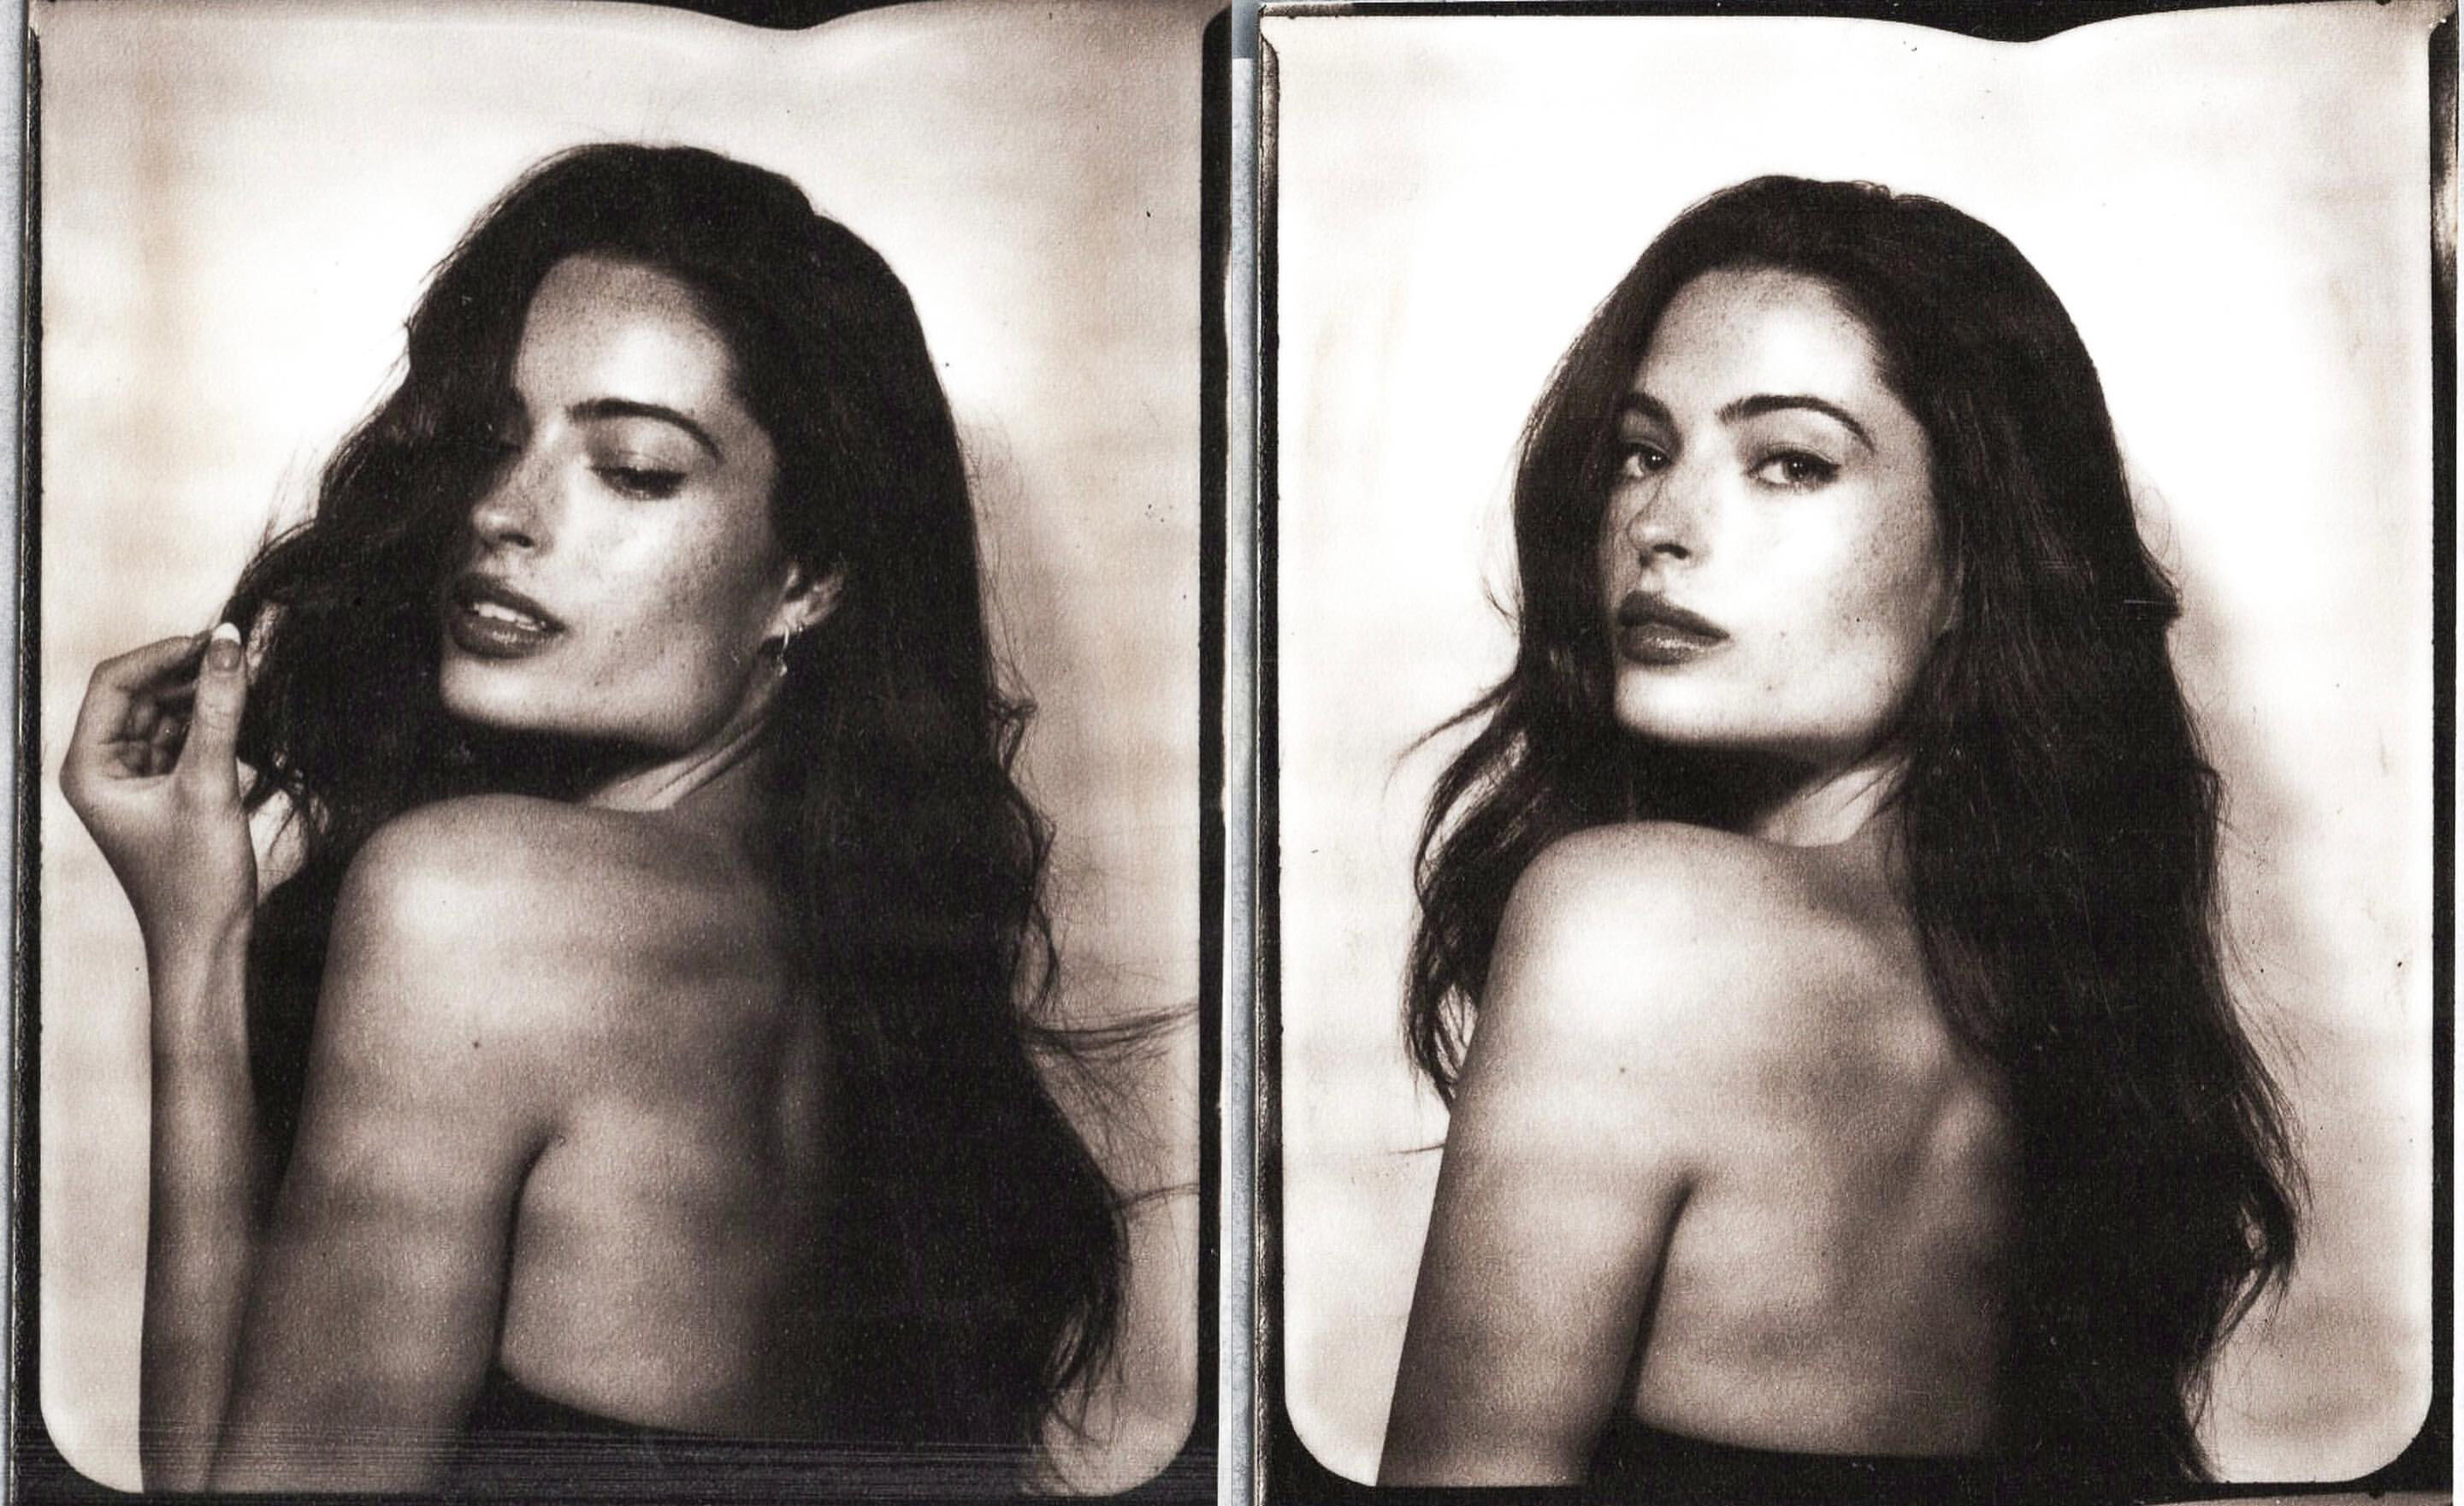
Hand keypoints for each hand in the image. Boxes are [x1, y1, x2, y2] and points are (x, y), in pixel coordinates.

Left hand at [62, 624, 259, 960]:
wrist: (207, 945)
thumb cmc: (195, 881)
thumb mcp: (210, 786)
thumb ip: (219, 710)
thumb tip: (227, 642)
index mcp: (87, 767)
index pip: (114, 683)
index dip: (163, 654)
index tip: (216, 641)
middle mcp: (101, 768)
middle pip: (141, 694)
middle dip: (188, 674)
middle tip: (243, 657)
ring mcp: (132, 779)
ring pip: (166, 714)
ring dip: (205, 697)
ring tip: (253, 684)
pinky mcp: (164, 791)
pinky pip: (185, 739)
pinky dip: (214, 725)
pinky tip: (250, 716)